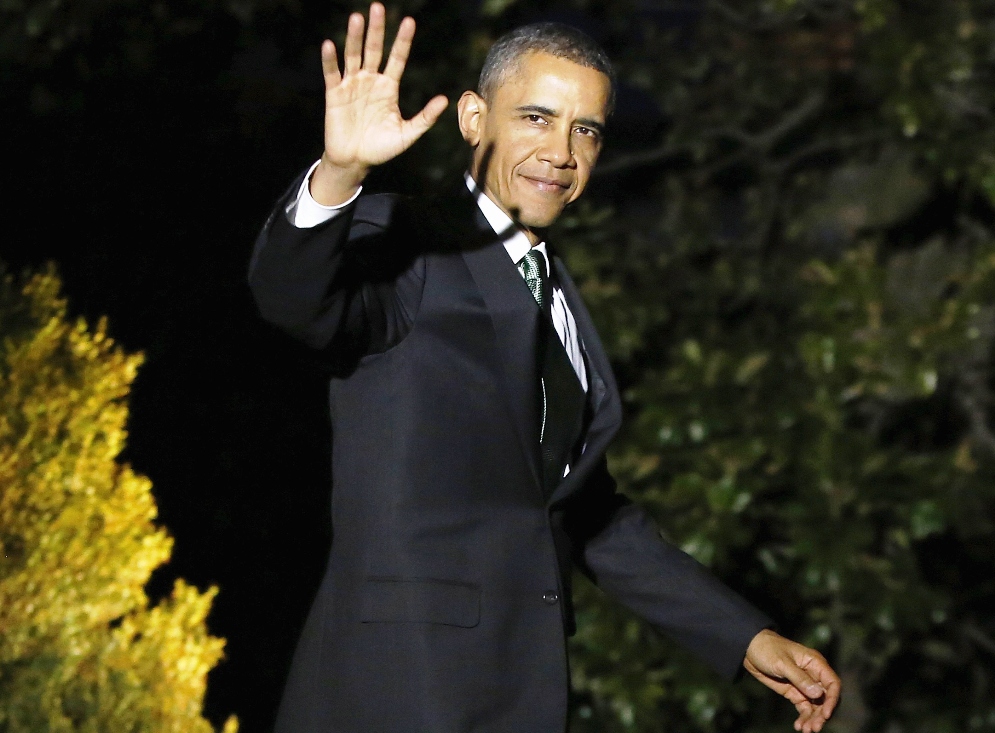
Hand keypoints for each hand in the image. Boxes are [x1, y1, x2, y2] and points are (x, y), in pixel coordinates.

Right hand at [311, 2, 448, 204]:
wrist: (356, 162)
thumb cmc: (382, 149)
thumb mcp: (407, 134)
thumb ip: (425, 118)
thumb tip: (444, 100)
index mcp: (388, 87)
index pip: (397, 58)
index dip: (402, 41)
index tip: (409, 21)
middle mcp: (370, 81)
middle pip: (374, 50)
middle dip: (377, 30)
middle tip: (378, 7)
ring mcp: (352, 85)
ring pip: (353, 56)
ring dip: (354, 37)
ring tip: (357, 18)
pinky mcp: (335, 95)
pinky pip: (332, 74)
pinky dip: (330, 60)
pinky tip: (330, 45)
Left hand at [744, 629, 840, 732]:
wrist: (750, 649)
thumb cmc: (767, 649)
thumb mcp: (782, 663)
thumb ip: (800, 678)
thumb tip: (818, 694)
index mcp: (815, 663)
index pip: (832, 683)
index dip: (832, 699)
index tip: (825, 714)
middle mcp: (813, 675)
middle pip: (825, 698)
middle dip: (821, 714)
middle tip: (814, 728)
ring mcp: (804, 685)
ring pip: (815, 705)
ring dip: (813, 718)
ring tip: (806, 730)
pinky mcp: (794, 692)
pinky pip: (804, 707)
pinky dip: (803, 717)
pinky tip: (799, 726)